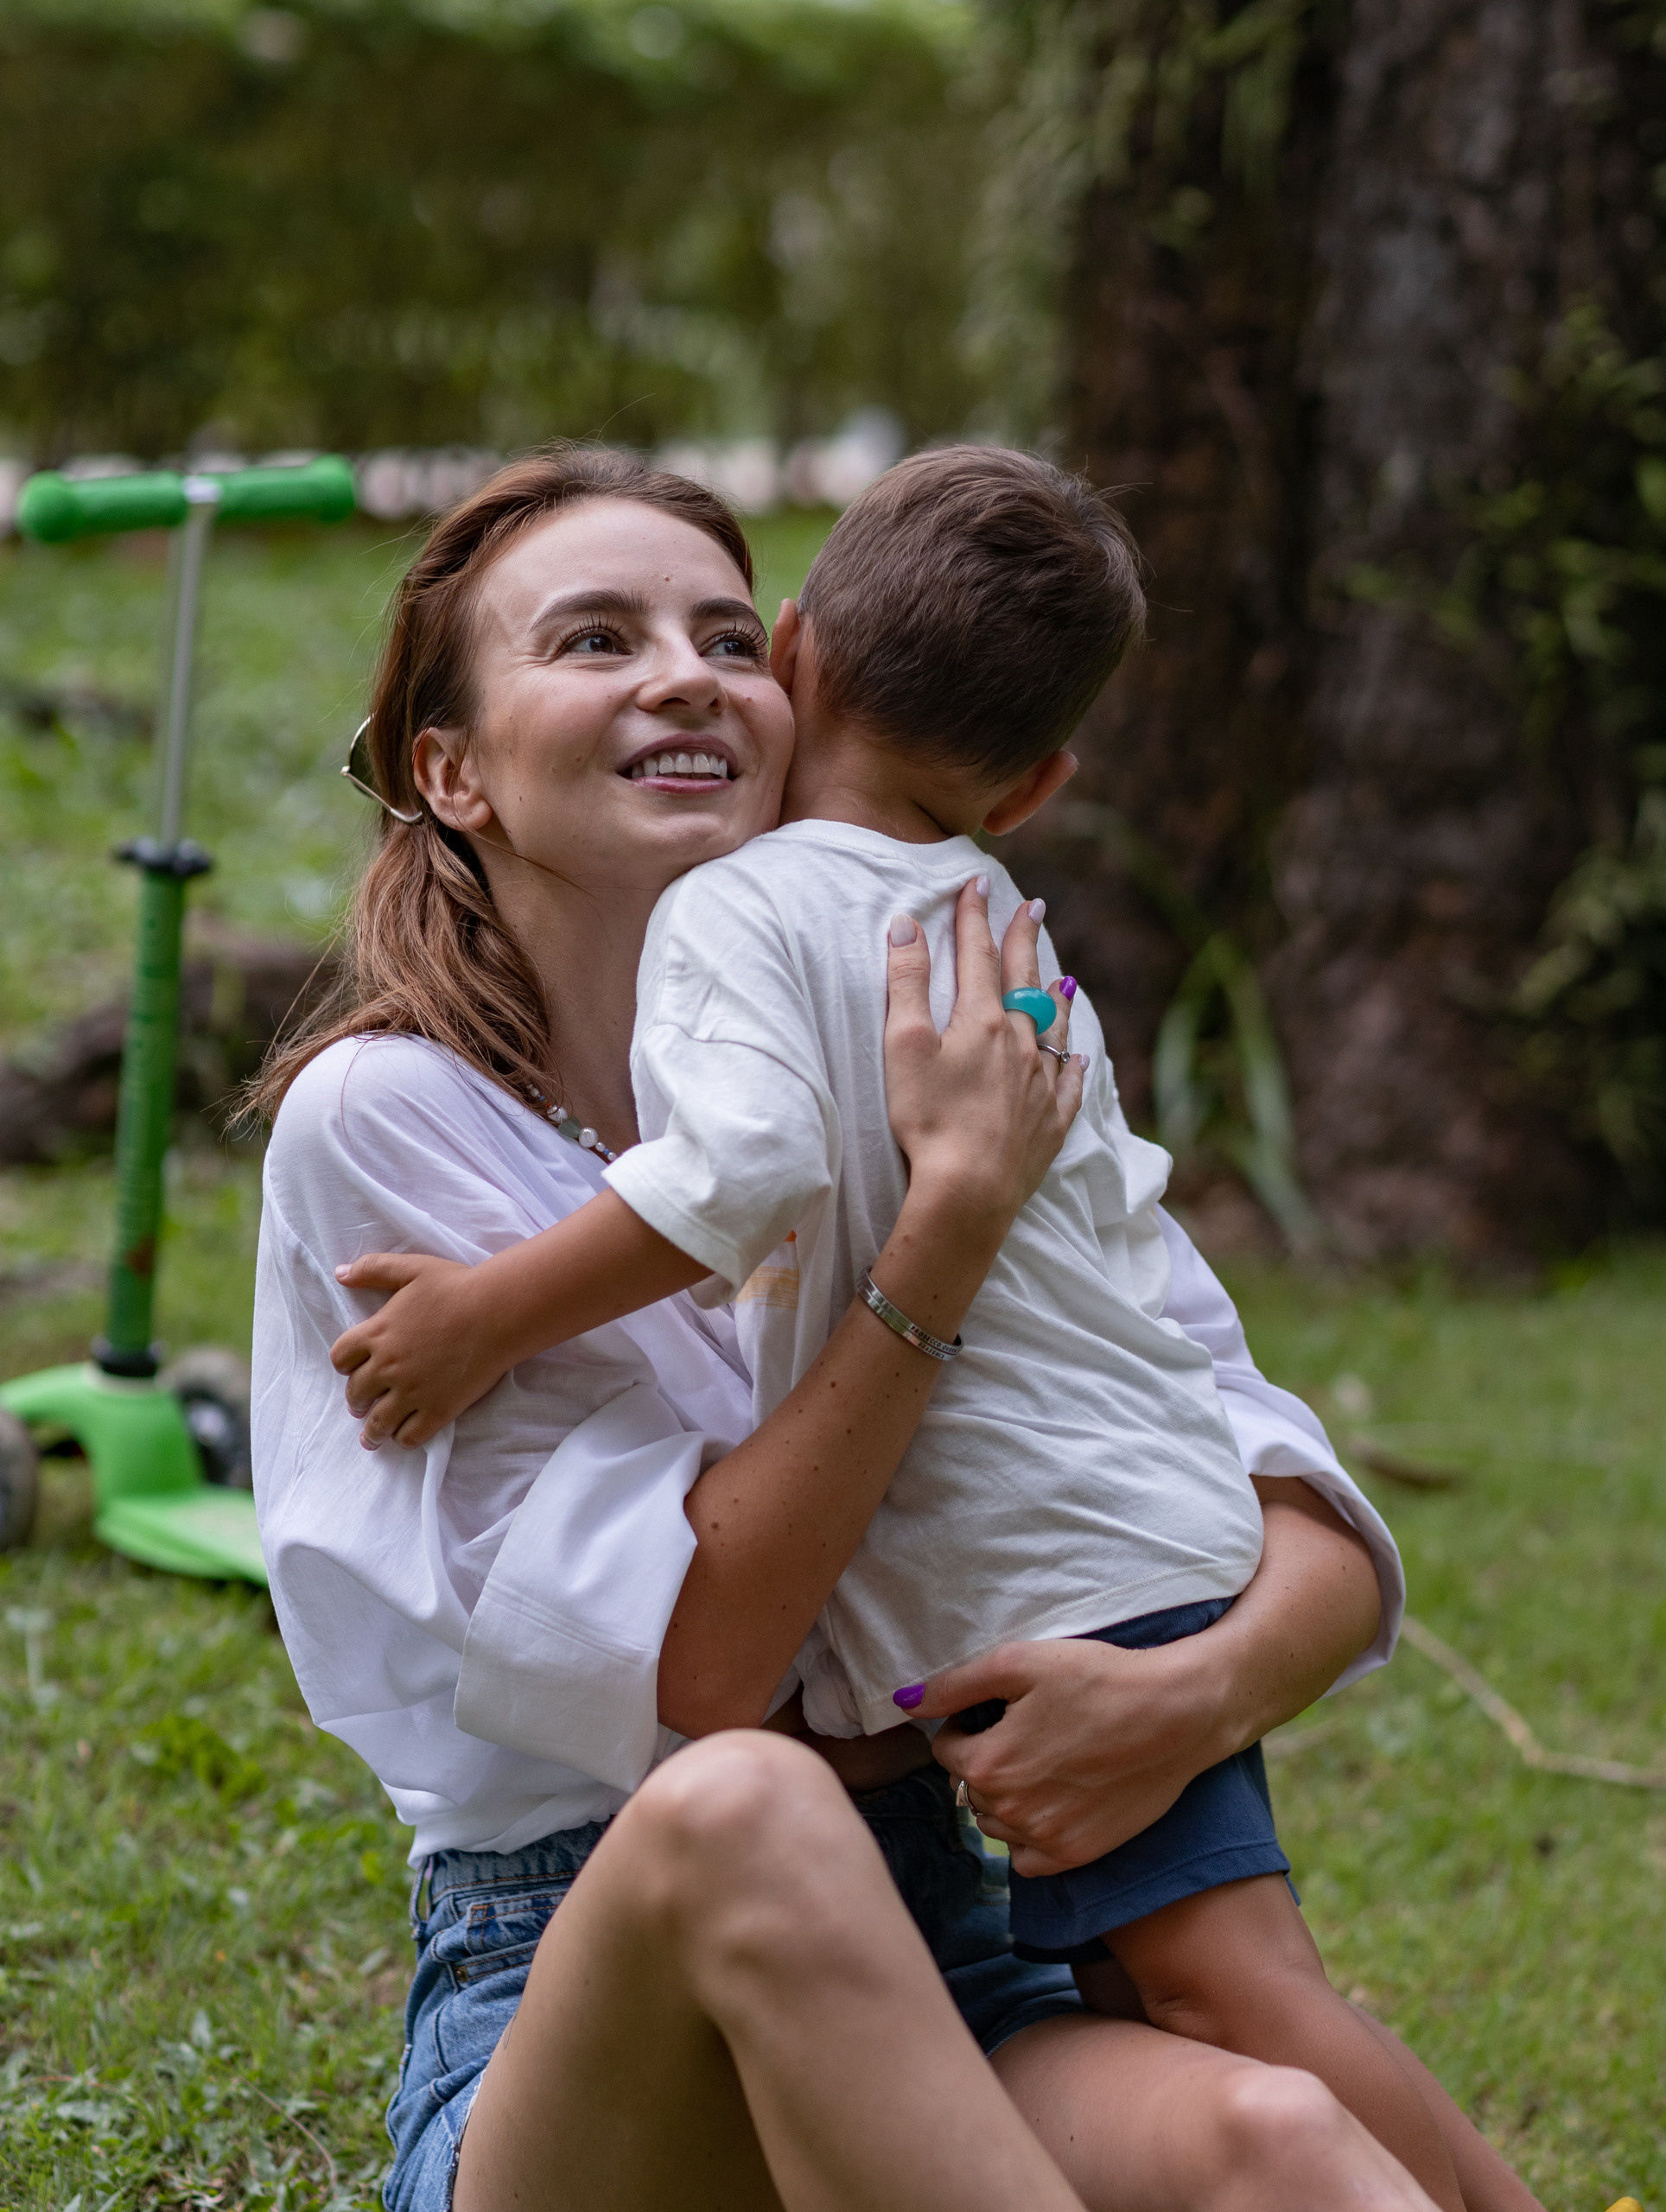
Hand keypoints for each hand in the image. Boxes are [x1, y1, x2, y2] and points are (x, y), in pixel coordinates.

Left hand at [329, 1251, 506, 1449]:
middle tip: (361, 1404)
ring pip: (379, 1422)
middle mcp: (388, 1367)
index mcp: (377, 1333)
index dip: (343, 1364)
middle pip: (356, 1393)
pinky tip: (403, 1436)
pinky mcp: (438, 1410)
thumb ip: (373, 1268)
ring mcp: (412, 1392)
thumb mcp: (411, 1268)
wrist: (498, 1313)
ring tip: (372, 1436)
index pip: (340, 1358)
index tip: (351, 1368)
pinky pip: (410, 1436)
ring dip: (372, 1431)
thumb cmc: (457, 1287)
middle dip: (356, 1400)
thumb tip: (340, 1273)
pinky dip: (402, 1439)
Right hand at [883, 878, 1083, 1240]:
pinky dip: (1075, 1064)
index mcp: (982, 1021)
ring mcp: (1041, 1084)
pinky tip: (1081, 1056)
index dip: (975, 916)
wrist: (969, 1190)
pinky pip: (1070, 1084)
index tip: (976, 884)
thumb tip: (906, 924)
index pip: (978, 955)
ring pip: (1055, 1029)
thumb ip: (906, 982)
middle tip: (1034, 908)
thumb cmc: (929, 1119)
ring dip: (1057, 998)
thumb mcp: (904, 1045)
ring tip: (1064, 978)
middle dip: (1024, 941)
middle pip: (1024, 981)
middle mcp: (1020, 1044)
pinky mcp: (1051, 1123)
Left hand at [913, 1636, 1229, 1876]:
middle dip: (984, 1760)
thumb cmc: (1099, 1679)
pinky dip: (1028, 1836)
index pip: (945, 1749)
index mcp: (988, 1765)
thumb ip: (954, 1685)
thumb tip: (904, 1701)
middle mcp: (1010, 1812)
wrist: (1177, 1714)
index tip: (998, 1708)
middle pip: (968, 1788)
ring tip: (1043, 1760)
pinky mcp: (1079, 1855)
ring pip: (994, 1824)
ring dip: (1004, 1797)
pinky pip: (1026, 1860)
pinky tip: (1052, 1801)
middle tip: (1025, 1730)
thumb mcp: (1020, 1663)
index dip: (966, 1723)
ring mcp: (1046, 1839)